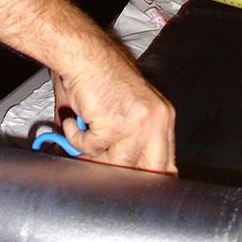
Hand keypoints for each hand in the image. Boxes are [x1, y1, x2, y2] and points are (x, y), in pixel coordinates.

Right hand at [54, 47, 176, 174]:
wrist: (85, 54)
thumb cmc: (102, 76)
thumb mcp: (130, 107)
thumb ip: (135, 140)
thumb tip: (127, 176)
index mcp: (162, 116)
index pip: (167, 161)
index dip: (152, 178)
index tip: (138, 187)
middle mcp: (155, 120)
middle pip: (149, 170)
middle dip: (124, 175)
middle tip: (103, 167)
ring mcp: (136, 124)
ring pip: (116, 164)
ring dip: (94, 154)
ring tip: (84, 132)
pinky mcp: (113, 125)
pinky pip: (89, 149)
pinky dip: (75, 138)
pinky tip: (74, 120)